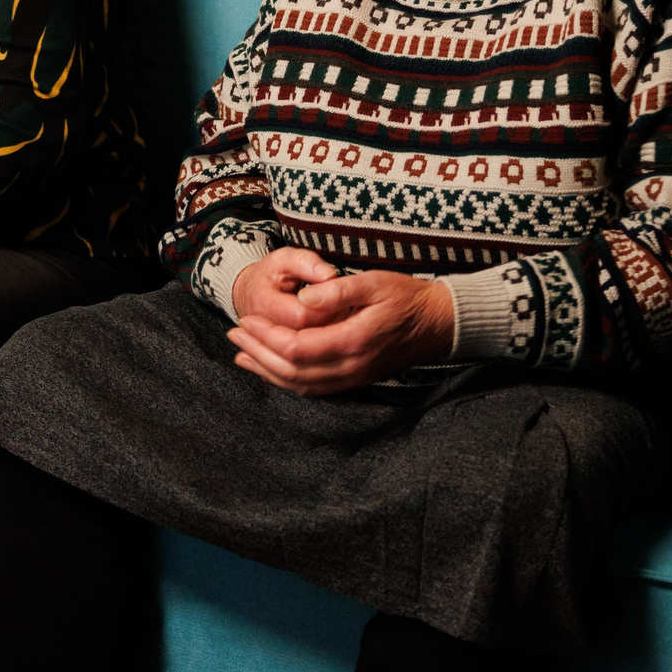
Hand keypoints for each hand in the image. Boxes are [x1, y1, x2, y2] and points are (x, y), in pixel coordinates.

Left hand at [228, 253, 453, 396]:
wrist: (438, 324)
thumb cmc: (406, 297)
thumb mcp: (373, 282)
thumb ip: (336, 291)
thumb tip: (303, 298)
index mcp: (353, 340)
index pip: (296, 347)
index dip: (266, 336)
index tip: (246, 319)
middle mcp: (351, 367)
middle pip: (292, 371)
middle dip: (257, 353)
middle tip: (233, 335)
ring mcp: (353, 378)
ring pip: (300, 385)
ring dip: (267, 371)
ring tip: (241, 355)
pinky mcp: (354, 380)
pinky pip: (313, 389)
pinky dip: (286, 382)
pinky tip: (269, 370)